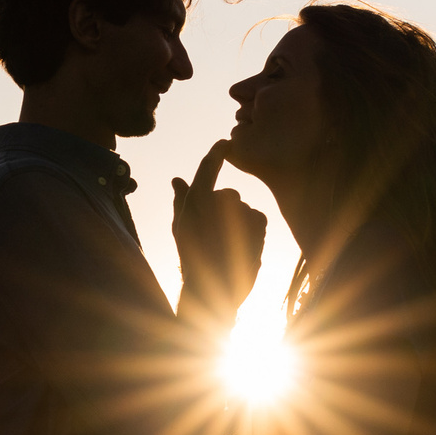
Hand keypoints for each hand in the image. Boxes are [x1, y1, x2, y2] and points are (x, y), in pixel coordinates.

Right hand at [172, 142, 265, 319]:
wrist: (215, 290)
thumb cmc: (194, 260)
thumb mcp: (181, 230)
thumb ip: (180, 201)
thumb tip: (177, 179)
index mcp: (195, 201)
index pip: (208, 168)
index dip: (217, 153)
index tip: (225, 144)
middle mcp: (218, 201)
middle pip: (228, 195)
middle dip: (226, 210)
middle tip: (218, 236)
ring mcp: (241, 210)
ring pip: (243, 208)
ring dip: (240, 223)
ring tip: (230, 246)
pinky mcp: (258, 221)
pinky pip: (258, 217)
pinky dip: (255, 230)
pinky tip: (245, 246)